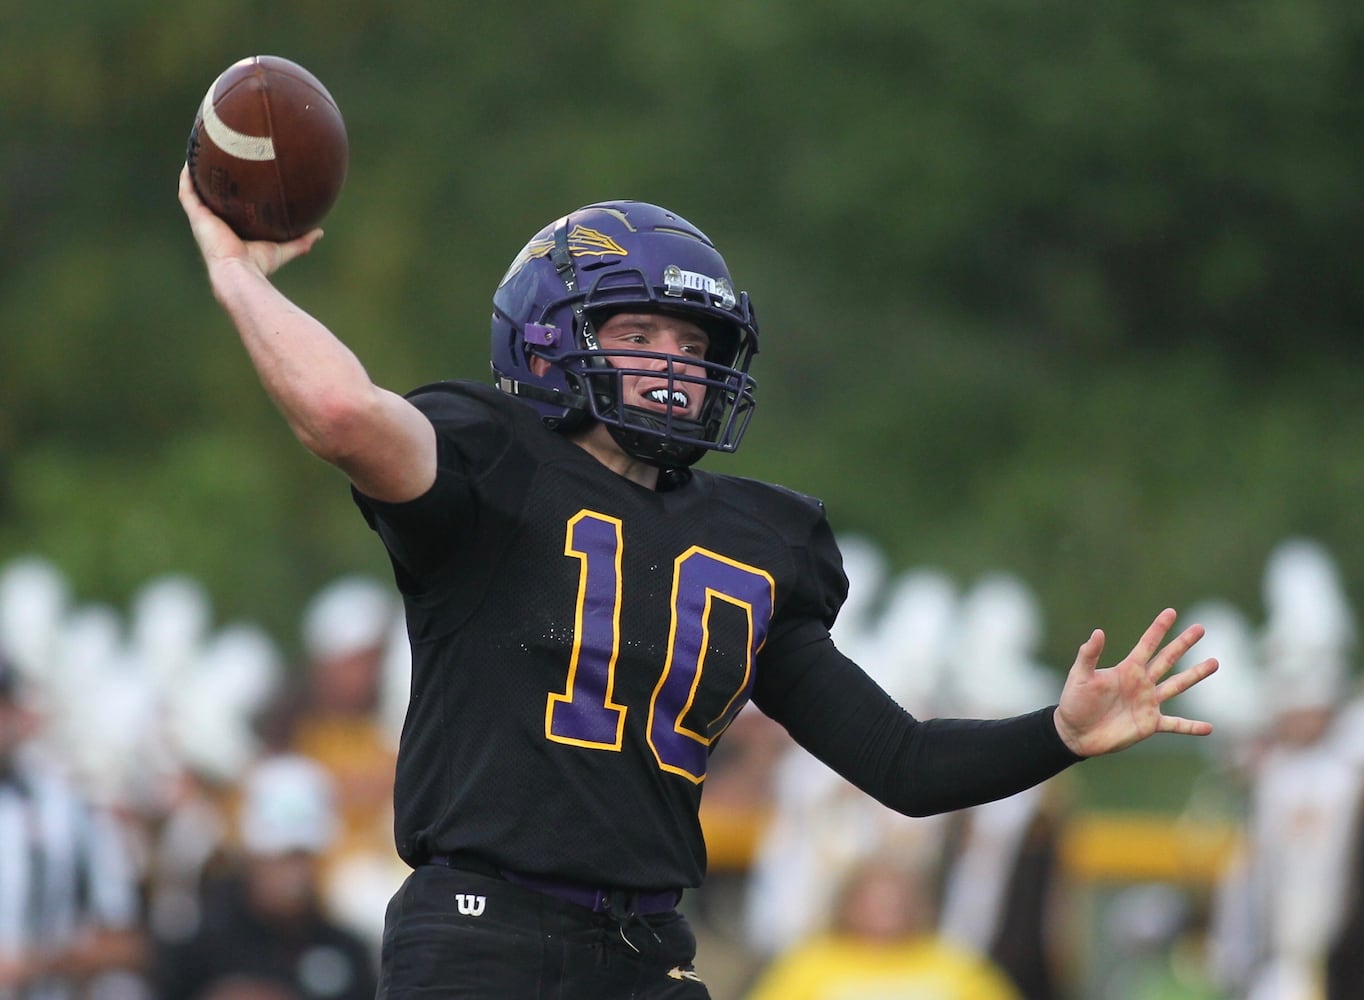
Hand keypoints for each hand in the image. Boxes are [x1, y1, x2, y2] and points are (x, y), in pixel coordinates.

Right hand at [177, 164, 321, 276]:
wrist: (240, 271)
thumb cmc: (259, 265)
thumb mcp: (283, 249)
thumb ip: (301, 241)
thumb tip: (319, 232)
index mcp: (230, 229)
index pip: (229, 208)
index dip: (231, 195)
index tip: (237, 179)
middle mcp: (215, 223)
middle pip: (211, 197)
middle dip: (213, 180)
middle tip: (217, 159)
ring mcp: (203, 219)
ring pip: (195, 191)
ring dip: (196, 174)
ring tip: (199, 153)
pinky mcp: (197, 216)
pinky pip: (187, 192)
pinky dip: (187, 177)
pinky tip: (189, 161)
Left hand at [1053, 608, 1217, 756]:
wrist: (1075, 732)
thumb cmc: (1074, 702)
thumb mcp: (1080, 676)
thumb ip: (1089, 655)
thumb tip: (1098, 631)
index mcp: (1127, 669)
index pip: (1146, 644)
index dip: (1158, 628)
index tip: (1171, 612)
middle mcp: (1142, 683)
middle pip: (1167, 659)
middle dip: (1183, 643)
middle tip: (1200, 628)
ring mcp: (1149, 703)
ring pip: (1178, 685)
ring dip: (1196, 674)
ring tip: (1215, 663)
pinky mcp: (1150, 724)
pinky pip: (1176, 724)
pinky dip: (1191, 726)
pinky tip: (1209, 728)